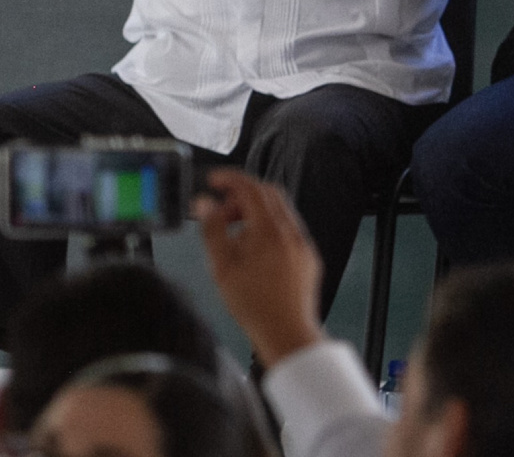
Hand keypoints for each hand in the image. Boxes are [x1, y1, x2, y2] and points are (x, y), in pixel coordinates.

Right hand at [194, 169, 323, 368]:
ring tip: (235, 238)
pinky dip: (269, 229)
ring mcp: (303, 246)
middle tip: (223, 212)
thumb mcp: (222, 267)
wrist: (287, 335)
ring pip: (279, 212)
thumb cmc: (256, 307)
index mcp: (270, 231)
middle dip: (242, 196)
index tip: (215, 180)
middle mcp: (291, 234)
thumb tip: (205, 205)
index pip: (251, 187)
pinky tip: (254, 253)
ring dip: (255, 213)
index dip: (229, 178)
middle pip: (268, 194)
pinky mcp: (308, 259)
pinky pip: (288, 230)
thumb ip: (212, 229)